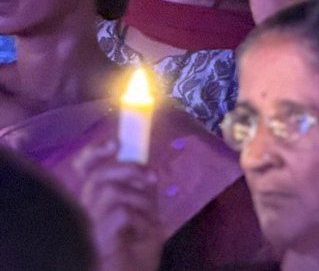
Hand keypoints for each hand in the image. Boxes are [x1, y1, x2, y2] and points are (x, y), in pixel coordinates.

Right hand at [75, 140, 163, 270]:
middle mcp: (85, 214)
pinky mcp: (95, 241)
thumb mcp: (143, 218)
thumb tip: (147, 171)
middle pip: (98, 176)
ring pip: (110, 190)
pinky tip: (142, 234)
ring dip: (138, 200)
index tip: (116, 143)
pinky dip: (138, 218)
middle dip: (129, 168)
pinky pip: (119, 212)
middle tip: (151, 178)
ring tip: (148, 221)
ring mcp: (87, 229)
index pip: (84, 172)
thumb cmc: (135, 257)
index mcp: (96, 205)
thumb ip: (140, 194)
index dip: (95, 153)